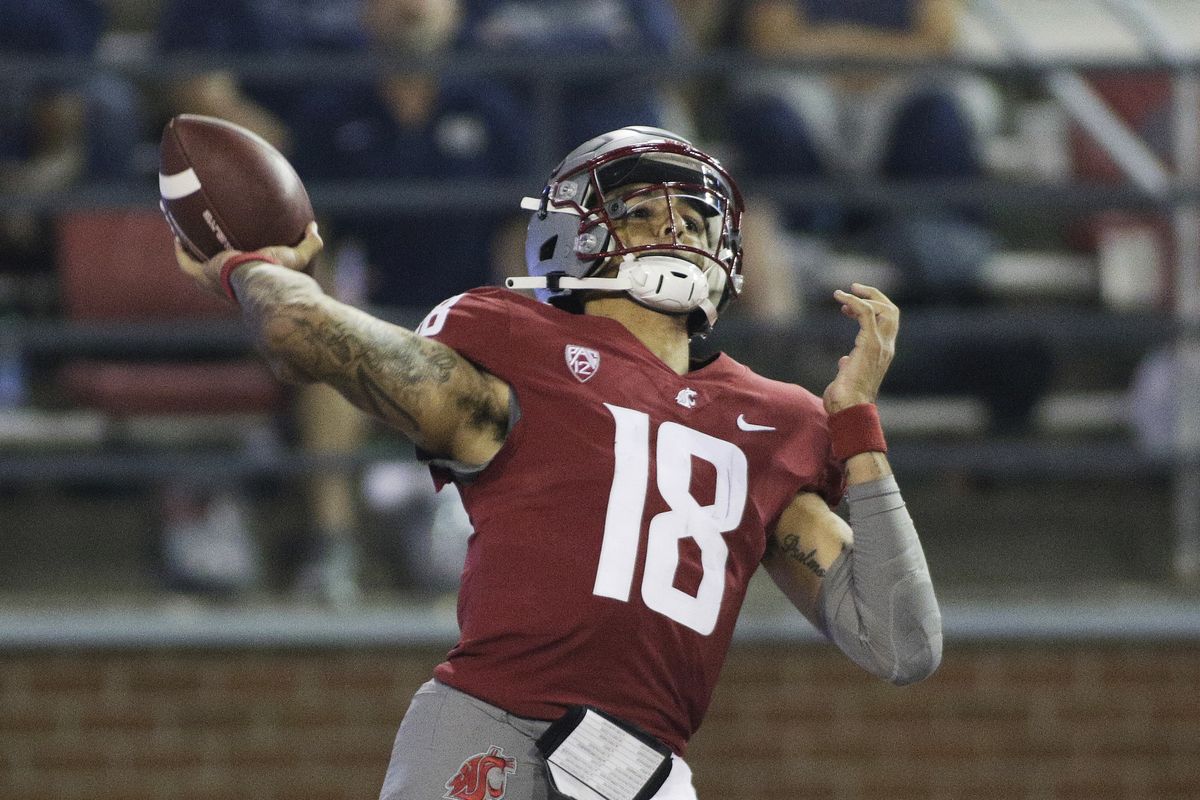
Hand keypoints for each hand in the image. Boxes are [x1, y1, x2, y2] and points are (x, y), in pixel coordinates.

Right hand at [175, 221, 322, 298]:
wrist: (262, 282)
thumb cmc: (281, 274)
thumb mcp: (298, 257)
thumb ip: (310, 244)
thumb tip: (314, 228)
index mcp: (245, 285)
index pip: (236, 276)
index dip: (232, 265)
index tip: (231, 254)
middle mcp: (225, 286)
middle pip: (211, 270)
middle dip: (205, 256)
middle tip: (202, 241)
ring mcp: (212, 283)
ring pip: (193, 265)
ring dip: (186, 249)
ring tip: (180, 231)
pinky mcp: (202, 275)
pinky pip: (185, 261)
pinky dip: (179, 249)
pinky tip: (176, 231)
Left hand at [823, 283, 897, 413]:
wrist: (848, 408)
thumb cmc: (845, 398)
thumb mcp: (848, 376)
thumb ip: (850, 365)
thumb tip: (844, 361)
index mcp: (883, 353)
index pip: (888, 323)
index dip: (872, 310)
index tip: (848, 308)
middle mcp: (886, 347)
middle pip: (892, 312)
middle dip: (874, 296)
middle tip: (853, 289)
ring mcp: (881, 345)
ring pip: (884, 309)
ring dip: (865, 295)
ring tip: (843, 293)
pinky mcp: (870, 343)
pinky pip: (866, 313)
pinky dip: (854, 300)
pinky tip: (840, 297)